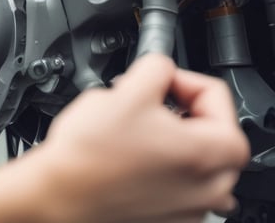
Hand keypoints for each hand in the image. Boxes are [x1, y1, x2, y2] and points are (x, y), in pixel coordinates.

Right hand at [29, 54, 249, 222]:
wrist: (59, 196)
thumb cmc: (90, 156)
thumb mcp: (129, 88)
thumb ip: (158, 67)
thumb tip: (163, 69)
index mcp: (213, 153)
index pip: (216, 95)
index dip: (181, 79)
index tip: (158, 81)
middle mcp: (213, 188)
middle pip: (211, 129)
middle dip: (181, 109)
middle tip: (147, 103)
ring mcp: (193, 209)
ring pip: (195, 157)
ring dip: (172, 138)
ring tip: (136, 130)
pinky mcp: (170, 219)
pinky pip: (179, 183)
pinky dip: (161, 165)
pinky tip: (131, 157)